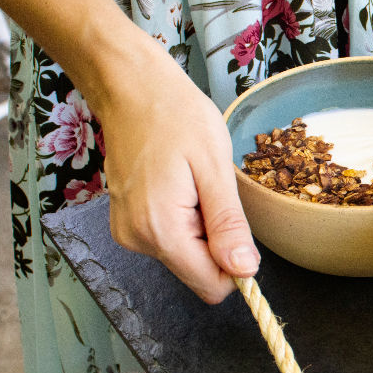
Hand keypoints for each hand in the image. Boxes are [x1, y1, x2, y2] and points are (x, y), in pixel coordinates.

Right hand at [92, 35, 259, 303]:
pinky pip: (171, 237)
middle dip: (217, 239)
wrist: (132, 88)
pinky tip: (180, 183)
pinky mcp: (128, 222)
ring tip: (193, 182)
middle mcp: (137, 239)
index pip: (210, 284)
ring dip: (201, 225)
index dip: (236, 265)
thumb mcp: (215, 168)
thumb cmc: (176, 116)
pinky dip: (185, 217)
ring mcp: (129, 231)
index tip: (239, 226)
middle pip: (198, 269)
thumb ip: (228, 225)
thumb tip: (243, 271)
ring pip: (186, 253)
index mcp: (160, 229)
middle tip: (210, 191)